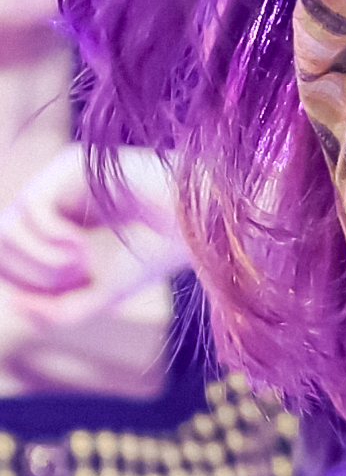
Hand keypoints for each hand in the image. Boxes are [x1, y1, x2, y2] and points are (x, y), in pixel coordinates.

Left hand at [0, 145, 187, 316]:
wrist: (196, 223)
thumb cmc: (151, 255)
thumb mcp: (100, 295)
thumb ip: (55, 311)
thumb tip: (14, 302)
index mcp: (52, 227)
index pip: (6, 259)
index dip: (25, 285)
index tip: (66, 292)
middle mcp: (49, 199)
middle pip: (1, 244)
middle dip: (32, 275)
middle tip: (77, 277)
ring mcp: (57, 179)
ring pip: (7, 228)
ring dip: (41, 261)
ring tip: (81, 263)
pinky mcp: (71, 164)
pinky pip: (33, 208)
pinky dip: (52, 241)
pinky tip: (82, 247)